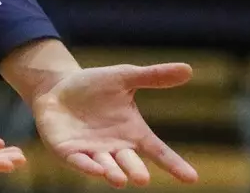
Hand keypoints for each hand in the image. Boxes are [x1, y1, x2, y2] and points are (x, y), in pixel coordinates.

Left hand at [30, 63, 199, 186]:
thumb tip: (189, 69)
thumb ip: (154, 77)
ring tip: (119, 179)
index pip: (159, 151)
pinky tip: (96, 171)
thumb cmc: (95, 86)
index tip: (192, 178)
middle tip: (142, 179)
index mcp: (133, 133)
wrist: (57, 88)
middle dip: (136, 171)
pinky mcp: (70, 152)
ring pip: (106, 167)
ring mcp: (93, 152)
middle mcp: (116, 148)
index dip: (175, 165)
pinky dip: (88, 167)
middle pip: (130, 163)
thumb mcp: (124, 77)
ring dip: (113, 173)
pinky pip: (80, 162)